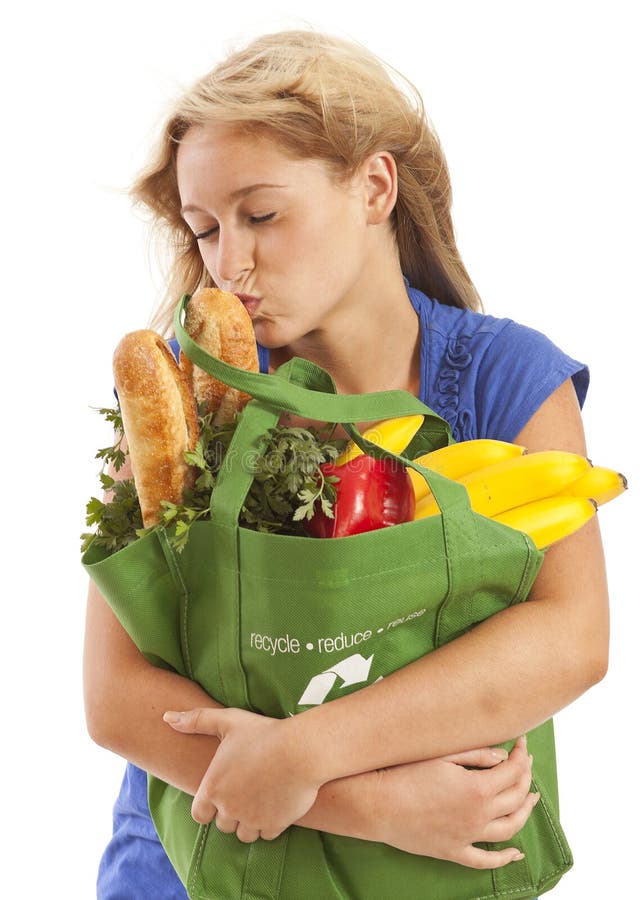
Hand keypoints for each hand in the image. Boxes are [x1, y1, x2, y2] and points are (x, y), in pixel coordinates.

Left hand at [163, 707, 321, 841]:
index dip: (210, 805)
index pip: (200, 814)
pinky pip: (266, 834)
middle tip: (246, 790)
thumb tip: (166, 718)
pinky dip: (270, 824)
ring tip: (261, 798)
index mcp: (213, 788)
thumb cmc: (264, 733)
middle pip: (223, 824)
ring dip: (250, 821)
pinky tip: (276, 803)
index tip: (223, 793)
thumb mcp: (228, 721)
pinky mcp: (273, 826)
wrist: (301, 750)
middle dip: (232, 811)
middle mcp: (229, 808)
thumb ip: (196, 720)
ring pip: (244, 833)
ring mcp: (251, 820)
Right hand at [374, 735, 538, 867]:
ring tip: (531, 799)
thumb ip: (476, 755)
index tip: (521, 744)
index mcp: (478, 788)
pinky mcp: (454, 851)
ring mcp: (468, 836)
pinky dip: (504, 858)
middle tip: (525, 764)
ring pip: (509, 828)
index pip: (512, 771)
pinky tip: (515, 853)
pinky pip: (485, 860)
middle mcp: (479, 815)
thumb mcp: (442, 755)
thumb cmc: (405, 773)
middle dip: (525, 778)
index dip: (521, 756)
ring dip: (525, 812)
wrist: (377, 804)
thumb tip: (503, 757)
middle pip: (515, 797)